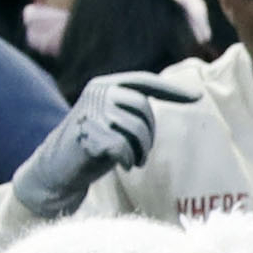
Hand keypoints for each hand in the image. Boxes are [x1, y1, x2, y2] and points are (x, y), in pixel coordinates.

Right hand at [14, 71, 199, 215]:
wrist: (55, 170)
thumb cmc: (91, 146)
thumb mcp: (112, 120)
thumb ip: (133, 108)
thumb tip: (178, 96)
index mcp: (104, 85)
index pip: (144, 82)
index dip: (172, 91)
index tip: (197, 98)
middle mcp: (98, 93)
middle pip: (144, 109)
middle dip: (149, 135)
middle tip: (141, 153)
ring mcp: (92, 112)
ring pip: (137, 129)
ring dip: (141, 151)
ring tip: (132, 159)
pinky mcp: (88, 135)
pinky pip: (124, 148)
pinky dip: (128, 160)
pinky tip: (122, 166)